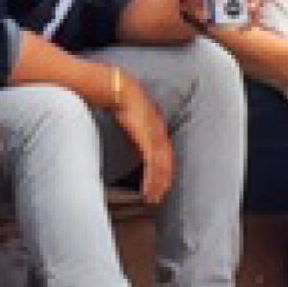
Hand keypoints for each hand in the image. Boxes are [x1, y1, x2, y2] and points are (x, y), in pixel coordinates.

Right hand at [109, 72, 174, 205]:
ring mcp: (155, 136)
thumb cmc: (123, 101)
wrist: (120, 88)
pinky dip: (151, 179)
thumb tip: (134, 142)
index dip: (165, 171)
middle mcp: (160, 133)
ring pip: (161, 167)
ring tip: (152, 198)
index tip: (162, 185)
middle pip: (167, 163)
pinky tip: (147, 189)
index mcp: (158, 127)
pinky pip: (152, 164)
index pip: (166, 154)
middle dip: (164, 182)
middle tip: (159, 197)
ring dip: (157, 184)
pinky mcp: (147, 139)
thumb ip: (137, 130)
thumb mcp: (132, 118)